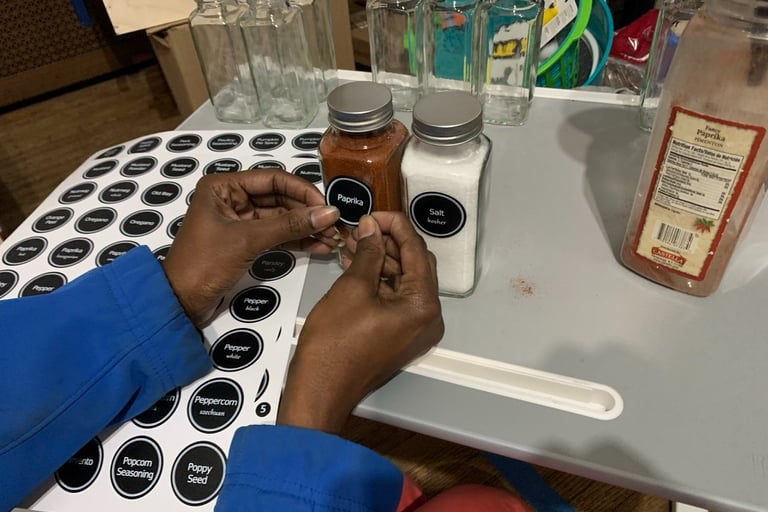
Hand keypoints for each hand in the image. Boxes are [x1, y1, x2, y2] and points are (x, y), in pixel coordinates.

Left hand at [162, 170, 340, 326]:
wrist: (180, 302)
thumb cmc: (201, 265)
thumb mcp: (248, 240)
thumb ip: (289, 226)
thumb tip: (327, 214)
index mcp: (223, 187)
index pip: (273, 179)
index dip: (302, 191)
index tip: (325, 206)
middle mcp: (231, 199)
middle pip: (280, 198)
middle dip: (307, 212)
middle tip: (333, 224)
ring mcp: (239, 222)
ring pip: (281, 218)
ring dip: (306, 228)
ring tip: (331, 237)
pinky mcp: (245, 242)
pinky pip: (277, 235)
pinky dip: (297, 241)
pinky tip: (318, 246)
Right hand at [278, 212, 443, 433]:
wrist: (319, 389)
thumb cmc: (334, 346)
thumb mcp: (352, 288)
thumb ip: (368, 252)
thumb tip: (372, 228)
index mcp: (424, 305)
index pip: (416, 251)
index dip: (395, 226)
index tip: (373, 213)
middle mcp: (427, 318)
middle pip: (413, 265)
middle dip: (387, 242)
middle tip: (362, 226)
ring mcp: (413, 328)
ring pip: (401, 281)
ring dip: (379, 259)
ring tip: (353, 241)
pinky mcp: (397, 334)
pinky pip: (393, 298)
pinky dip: (377, 280)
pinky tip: (355, 262)